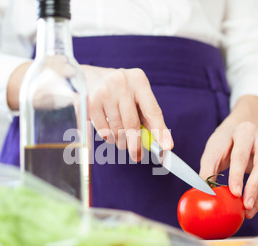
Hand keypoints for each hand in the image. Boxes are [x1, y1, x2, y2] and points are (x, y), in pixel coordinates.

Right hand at [7, 63, 173, 161]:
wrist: (90, 77)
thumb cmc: (120, 92)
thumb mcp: (136, 96)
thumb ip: (146, 116)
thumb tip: (156, 142)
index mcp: (139, 81)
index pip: (152, 111)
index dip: (160, 131)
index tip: (166, 147)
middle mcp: (122, 84)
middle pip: (132, 123)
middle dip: (135, 144)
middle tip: (137, 156)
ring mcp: (105, 92)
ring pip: (117, 129)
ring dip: (120, 140)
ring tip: (121, 139)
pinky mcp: (91, 102)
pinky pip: (103, 130)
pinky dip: (108, 136)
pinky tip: (110, 132)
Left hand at [199, 96, 257, 218]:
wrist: (239, 132)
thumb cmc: (224, 142)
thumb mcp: (212, 151)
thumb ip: (207, 170)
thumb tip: (203, 191)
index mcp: (244, 132)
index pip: (241, 155)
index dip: (238, 175)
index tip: (234, 193)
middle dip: (254, 188)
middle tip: (245, 205)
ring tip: (249, 211)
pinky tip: (253, 205)